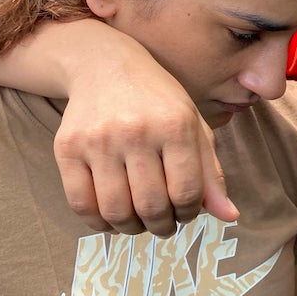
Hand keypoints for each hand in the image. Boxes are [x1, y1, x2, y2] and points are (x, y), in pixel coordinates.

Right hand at [53, 58, 235, 236]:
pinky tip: (110, 218)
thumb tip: (230, 216)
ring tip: (139, 222)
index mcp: (175, 126)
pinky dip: (97, 222)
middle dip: (162, 226)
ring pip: (115, 210)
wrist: (105, 67)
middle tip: (163, 223)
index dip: (190, 213)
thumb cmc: (159, 102)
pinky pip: (80, 203)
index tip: (186, 212)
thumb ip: (211, 173)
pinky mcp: (66, 148)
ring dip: (132, 228)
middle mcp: (135, 132)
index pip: (187, 192)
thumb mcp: (194, 127)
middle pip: (151, 205)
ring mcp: (97, 140)